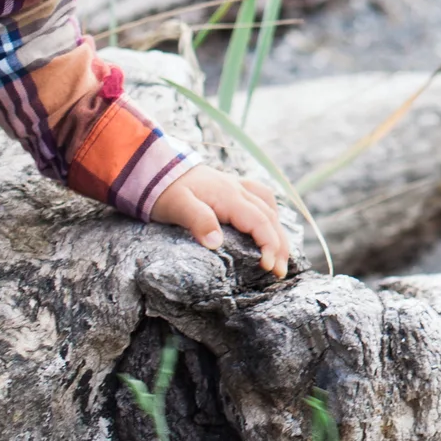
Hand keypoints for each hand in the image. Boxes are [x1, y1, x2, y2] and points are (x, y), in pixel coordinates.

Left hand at [151, 165, 290, 275]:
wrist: (158, 168)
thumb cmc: (165, 190)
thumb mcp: (177, 206)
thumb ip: (198, 221)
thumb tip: (217, 243)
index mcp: (229, 196)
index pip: (259, 221)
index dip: (269, 244)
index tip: (268, 267)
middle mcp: (239, 190)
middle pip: (270, 217)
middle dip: (280, 245)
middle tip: (281, 271)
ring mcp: (238, 187)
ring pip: (269, 208)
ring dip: (279, 231)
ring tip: (282, 254)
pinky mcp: (233, 188)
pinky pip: (262, 199)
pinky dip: (272, 214)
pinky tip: (271, 225)